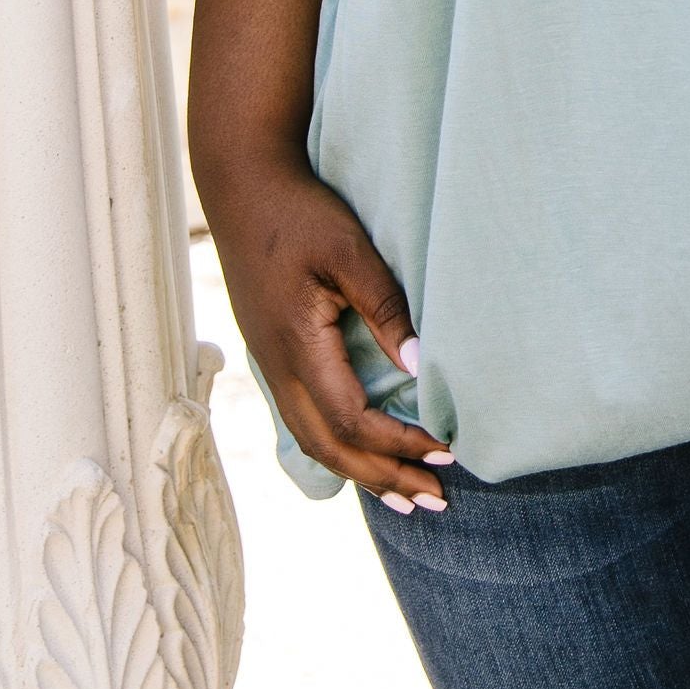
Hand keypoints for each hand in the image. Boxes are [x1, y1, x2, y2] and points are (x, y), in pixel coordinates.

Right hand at [204, 153, 452, 510]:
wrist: (243, 187)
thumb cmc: (300, 214)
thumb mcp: (350, 252)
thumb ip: (385, 310)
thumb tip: (420, 368)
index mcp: (297, 348)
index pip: (351, 421)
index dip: (399, 444)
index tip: (446, 451)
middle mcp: (278, 368)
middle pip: (330, 448)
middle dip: (383, 477)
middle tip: (434, 501)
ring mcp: (270, 365)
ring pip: (312, 442)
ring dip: (360, 471)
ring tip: (404, 496)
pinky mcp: (271, 354)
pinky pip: (303, 421)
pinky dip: (337, 447)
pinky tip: (359, 453)